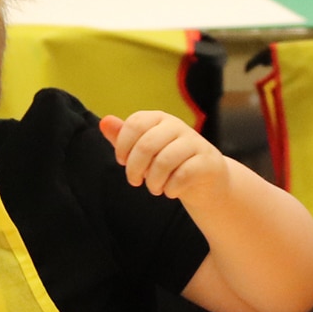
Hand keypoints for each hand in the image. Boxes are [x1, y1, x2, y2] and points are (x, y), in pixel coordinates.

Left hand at [100, 111, 229, 205]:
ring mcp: (196, 143)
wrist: (205, 181)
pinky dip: (170, 188)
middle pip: (147, 145)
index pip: (135, 124)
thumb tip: (104, 122)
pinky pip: (183, 175)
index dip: (123, 145)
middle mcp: (178, 126)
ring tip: (153, 188)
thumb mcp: (143, 150)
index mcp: (159, 119)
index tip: (122, 161)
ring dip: (153, 182)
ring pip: (165, 161)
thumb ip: (123, 137)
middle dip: (134, 168)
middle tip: (134, 181)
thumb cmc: (167, 163)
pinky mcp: (208, 162)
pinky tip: (169, 191)